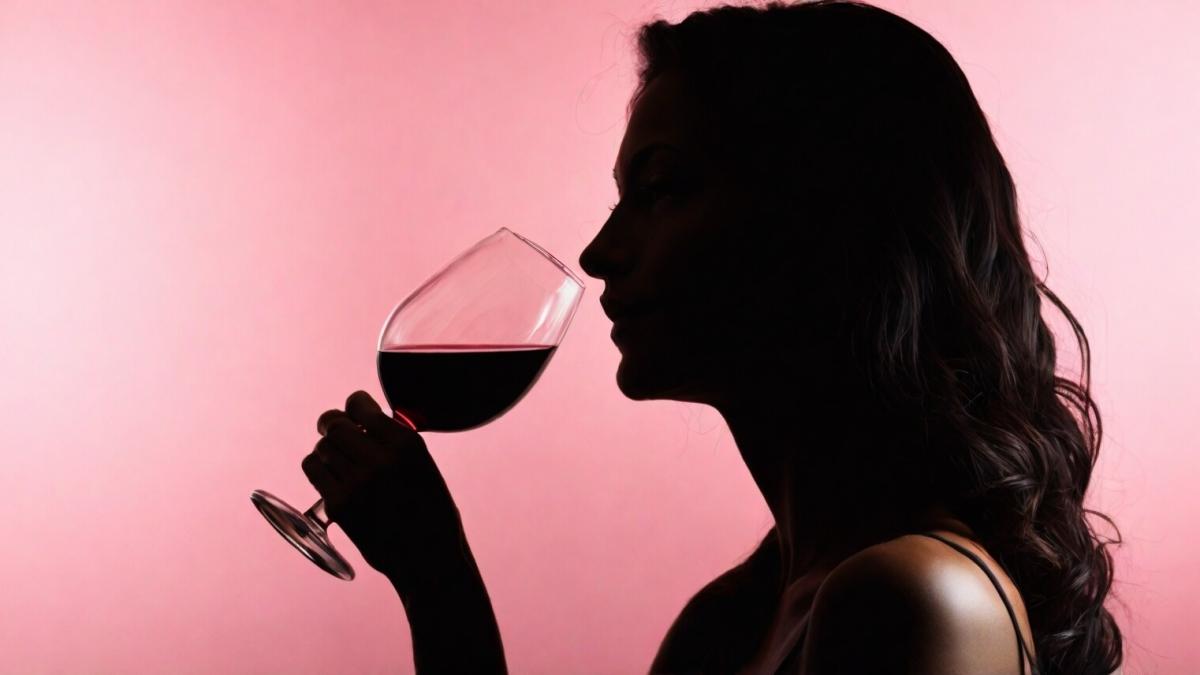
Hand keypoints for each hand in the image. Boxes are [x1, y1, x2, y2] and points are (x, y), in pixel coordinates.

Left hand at [302, 391, 470, 594]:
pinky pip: (313, 469)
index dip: (354, 406)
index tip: (355, 412)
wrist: (428, 558)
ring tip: (340, 461)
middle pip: (334, 424)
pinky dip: (319, 468)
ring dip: (328, 450)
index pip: (360, 406)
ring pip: (321, 447)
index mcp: (406, 444)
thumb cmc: (431, 512)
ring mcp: (357, 483)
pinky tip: (332, 476)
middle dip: (332, 424)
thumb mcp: (424, 467)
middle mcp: (380, 459)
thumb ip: (395, 443)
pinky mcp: (339, 505)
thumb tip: (365, 424)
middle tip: (334, 430)